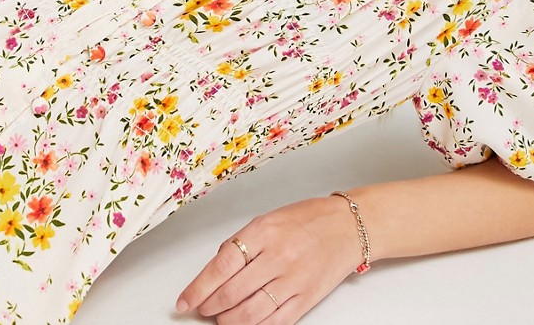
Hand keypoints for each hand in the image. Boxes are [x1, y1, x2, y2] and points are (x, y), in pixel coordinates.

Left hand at [176, 195, 362, 322]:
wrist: (349, 227)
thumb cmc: (309, 219)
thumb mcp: (269, 219)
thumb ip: (243, 243)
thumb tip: (217, 269)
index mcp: (264, 231)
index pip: (222, 265)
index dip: (198, 288)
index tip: (184, 301)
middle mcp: (277, 256)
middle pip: (231, 293)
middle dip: (209, 306)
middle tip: (201, 308)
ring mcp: (293, 280)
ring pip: (249, 313)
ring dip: (228, 320)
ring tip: (220, 317)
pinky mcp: (306, 299)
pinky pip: (274, 323)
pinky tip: (244, 324)